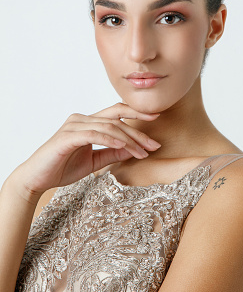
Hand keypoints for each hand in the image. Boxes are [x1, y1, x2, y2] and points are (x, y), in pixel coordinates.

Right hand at [11, 102, 160, 199]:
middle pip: (117, 118)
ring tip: (142, 153)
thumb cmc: (62, 168)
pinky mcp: (67, 136)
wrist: (36, 178)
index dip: (136, 113)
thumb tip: (133, 150)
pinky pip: (94, 134)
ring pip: (109, 126)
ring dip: (128, 140)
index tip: (156, 118)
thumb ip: (112, 154)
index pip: (117, 113)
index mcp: (89, 122)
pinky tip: (123, 146)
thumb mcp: (94, 162)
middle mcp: (82, 119)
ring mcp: (74, 125)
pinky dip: (110, 139)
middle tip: (154, 144)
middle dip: (138, 131)